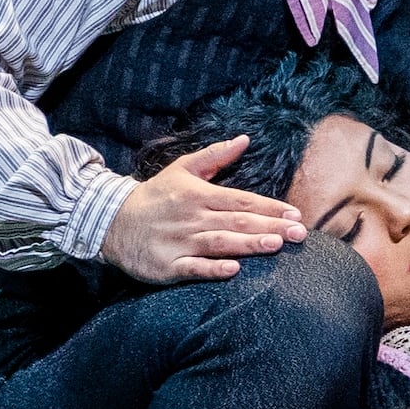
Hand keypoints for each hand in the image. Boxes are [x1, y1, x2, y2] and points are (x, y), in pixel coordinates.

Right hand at [101, 136, 305, 285]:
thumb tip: (245, 139)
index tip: (296, 214)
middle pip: (237, 222)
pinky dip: (212, 269)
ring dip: (248, 245)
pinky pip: (193, 268)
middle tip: (299, 234)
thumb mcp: (182, 169)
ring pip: (220, 243)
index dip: (270, 207)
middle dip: (270, 227)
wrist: (110, 222)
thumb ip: (215, 155)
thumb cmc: (154, 196)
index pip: (241, 200)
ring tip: (275, 245)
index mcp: (198, 195)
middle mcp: (192, 218)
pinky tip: (234, 269)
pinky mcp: (166, 265)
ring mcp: (179, 242)